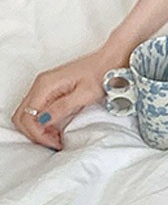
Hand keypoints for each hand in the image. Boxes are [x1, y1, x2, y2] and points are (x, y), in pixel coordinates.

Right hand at [10, 41, 131, 150]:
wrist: (110, 61)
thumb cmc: (101, 74)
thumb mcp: (85, 94)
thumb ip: (62, 107)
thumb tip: (44, 120)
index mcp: (46, 85)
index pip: (27, 116)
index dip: (38, 134)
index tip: (54, 143)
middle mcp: (40, 85)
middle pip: (21, 116)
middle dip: (35, 134)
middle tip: (54, 142)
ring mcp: (44, 87)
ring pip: (26, 115)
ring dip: (38, 130)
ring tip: (56, 137)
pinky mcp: (50, 90)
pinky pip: (36, 110)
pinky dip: (42, 123)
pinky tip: (56, 129)